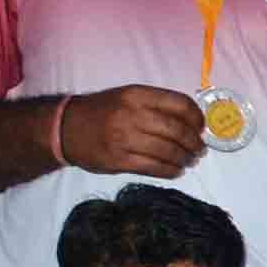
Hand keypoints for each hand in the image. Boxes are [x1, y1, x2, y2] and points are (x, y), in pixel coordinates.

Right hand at [65, 84, 208, 179]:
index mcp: (136, 95)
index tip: (202, 127)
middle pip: (178, 131)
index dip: (197, 117)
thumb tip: (192, 122)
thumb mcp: (127, 96)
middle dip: (194, 143)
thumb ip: (157, 105)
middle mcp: (131, 115)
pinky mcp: (118, 161)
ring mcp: (124, 139)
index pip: (179, 104)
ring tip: (189, 160)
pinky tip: (176, 171)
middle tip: (199, 149)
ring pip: (168, 152)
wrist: (65, 128)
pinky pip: (154, 168)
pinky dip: (171, 171)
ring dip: (185, 158)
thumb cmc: (103, 111)